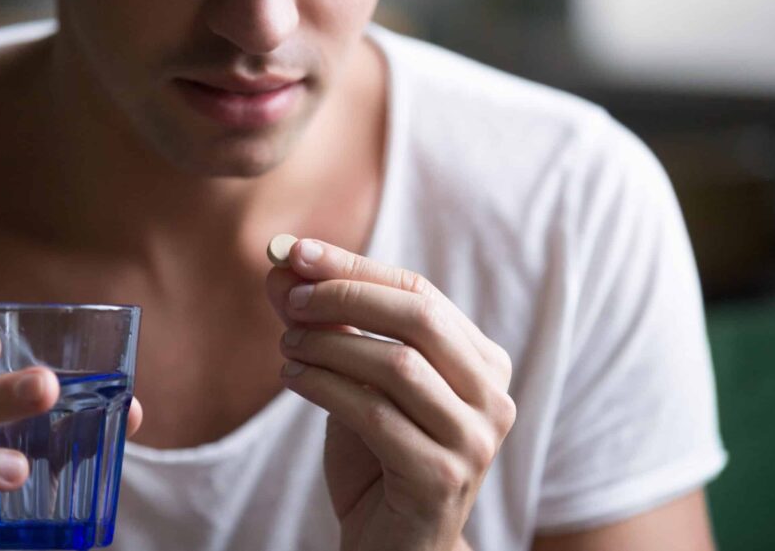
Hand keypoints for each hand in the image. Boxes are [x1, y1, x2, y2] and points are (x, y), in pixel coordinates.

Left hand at [266, 239, 514, 550]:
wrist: (393, 542)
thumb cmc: (377, 455)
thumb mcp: (354, 380)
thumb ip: (328, 325)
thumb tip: (281, 267)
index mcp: (481, 362)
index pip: (421, 293)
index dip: (357, 267)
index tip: (298, 251)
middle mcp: (493, 396)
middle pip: (419, 319)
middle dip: (346, 296)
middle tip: (290, 296)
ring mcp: (474, 440)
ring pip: (396, 366)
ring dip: (328, 345)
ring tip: (286, 345)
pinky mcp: (441, 478)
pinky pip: (374, 415)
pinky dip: (324, 387)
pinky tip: (293, 379)